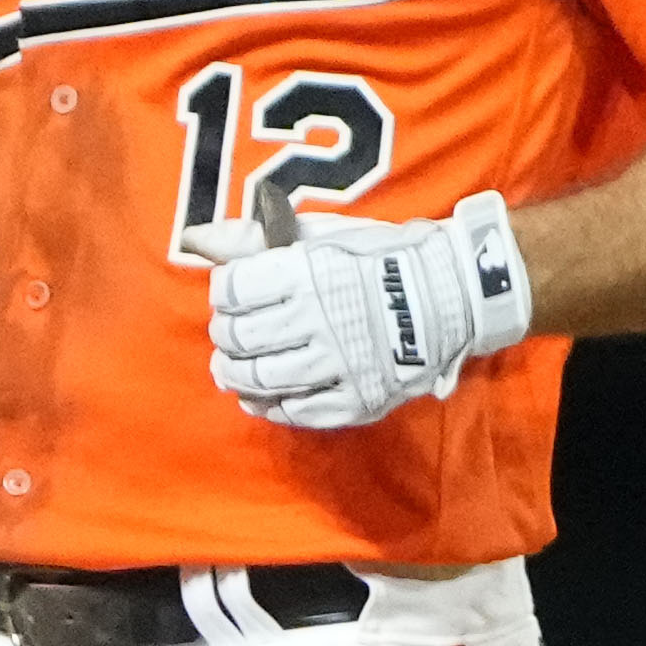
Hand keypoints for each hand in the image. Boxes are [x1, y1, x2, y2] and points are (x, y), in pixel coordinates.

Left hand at [202, 190, 534, 430]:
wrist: (450, 293)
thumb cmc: (377, 259)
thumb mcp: (319, 234)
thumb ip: (253, 239)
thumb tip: (195, 239)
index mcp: (308, 271)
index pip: (233, 288)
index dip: (222, 293)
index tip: (229, 295)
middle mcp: (319, 319)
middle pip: (241, 338)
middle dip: (224, 337)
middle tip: (228, 336)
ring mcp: (339, 364)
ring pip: (262, 379)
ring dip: (237, 376)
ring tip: (234, 369)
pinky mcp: (356, 399)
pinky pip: (297, 411)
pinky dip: (270, 406)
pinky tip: (262, 397)